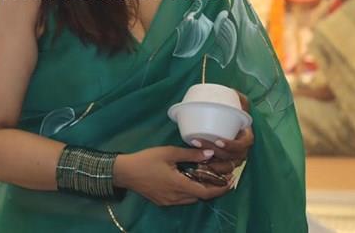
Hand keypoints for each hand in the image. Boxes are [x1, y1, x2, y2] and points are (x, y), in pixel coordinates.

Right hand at [113, 146, 232, 205]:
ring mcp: (168, 202)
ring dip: (199, 191)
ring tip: (206, 178)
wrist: (125, 172)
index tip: (230, 183)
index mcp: (179, 186)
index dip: (219, 189)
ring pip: (190, 199)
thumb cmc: (147, 160)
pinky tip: (188, 181)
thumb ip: (190, 154)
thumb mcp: (169, 152)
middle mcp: (176, 198)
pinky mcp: (162, 202)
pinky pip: (180, 199)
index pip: (205, 193)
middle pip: (199, 197)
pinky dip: (189, 192)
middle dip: (211, 189)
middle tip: (220, 177)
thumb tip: (210, 153)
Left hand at [191, 90, 253, 175]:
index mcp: (247, 136)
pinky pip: (220, 170)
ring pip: (226, 166)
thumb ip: (237, 97)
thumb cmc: (233, 111)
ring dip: (212, 164)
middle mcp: (243, 150)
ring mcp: (234, 158)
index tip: (218, 140)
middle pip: (231, 156)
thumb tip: (233, 92)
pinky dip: (210, 169)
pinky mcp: (225, 163)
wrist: (225, 119)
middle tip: (197, 142)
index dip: (232, 144)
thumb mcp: (237, 101)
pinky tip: (197, 163)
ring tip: (196, 157)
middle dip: (214, 151)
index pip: (243, 144)